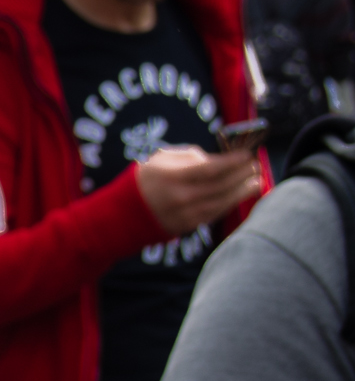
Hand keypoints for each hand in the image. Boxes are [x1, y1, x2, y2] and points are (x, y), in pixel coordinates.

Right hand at [136, 145, 261, 235]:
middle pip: (220, 185)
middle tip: (256, 165)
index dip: (232, 162)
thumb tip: (214, 159)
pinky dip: (230, 203)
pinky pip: (215, 213)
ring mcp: (185, 214)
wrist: (124, 214)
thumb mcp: (161, 159)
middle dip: (241, 174)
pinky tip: (240, 195)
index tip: (247, 154)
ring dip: (242, 190)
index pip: (210, 168)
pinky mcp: (188, 226)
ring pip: (222, 201)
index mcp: (172, 177)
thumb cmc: (145, 180)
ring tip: (256, 180)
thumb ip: (189, 156)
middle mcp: (180, 197)